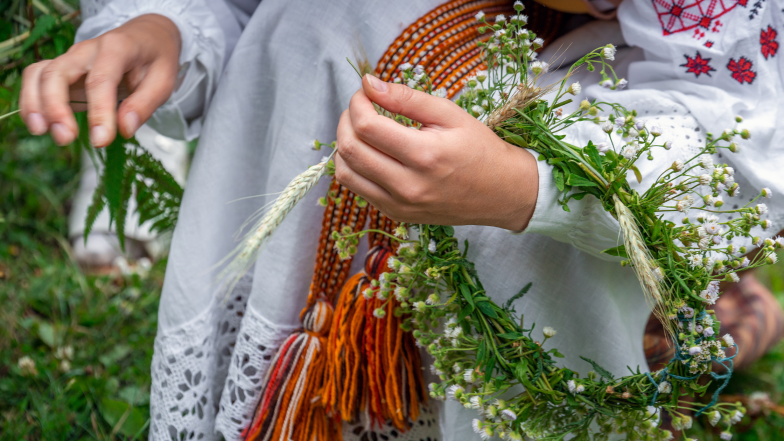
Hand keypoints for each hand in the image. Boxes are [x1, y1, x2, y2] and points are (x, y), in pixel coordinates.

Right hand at [19, 14, 180, 146]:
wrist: (146, 37)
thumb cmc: (155, 60)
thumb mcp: (164, 81)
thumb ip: (144, 105)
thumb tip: (124, 130)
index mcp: (117, 48)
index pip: (101, 79)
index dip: (99, 111)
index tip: (101, 141)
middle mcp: (87, 50)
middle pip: (58, 73)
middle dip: (56, 107)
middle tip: (66, 138)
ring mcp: (72, 58)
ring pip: (40, 74)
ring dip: (36, 104)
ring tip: (42, 132)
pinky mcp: (63, 69)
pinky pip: (37, 78)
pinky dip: (32, 100)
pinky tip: (40, 124)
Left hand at [335, 74, 538, 230]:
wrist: (501, 193)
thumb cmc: (479, 149)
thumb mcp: (450, 114)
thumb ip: (407, 98)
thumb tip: (369, 83)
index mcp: (424, 156)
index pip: (366, 126)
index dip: (358, 103)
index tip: (366, 92)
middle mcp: (408, 186)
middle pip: (349, 150)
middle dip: (345, 121)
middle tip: (360, 107)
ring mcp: (400, 205)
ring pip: (346, 173)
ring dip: (344, 145)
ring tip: (361, 129)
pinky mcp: (396, 214)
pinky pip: (358, 189)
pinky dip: (355, 166)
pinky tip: (371, 151)